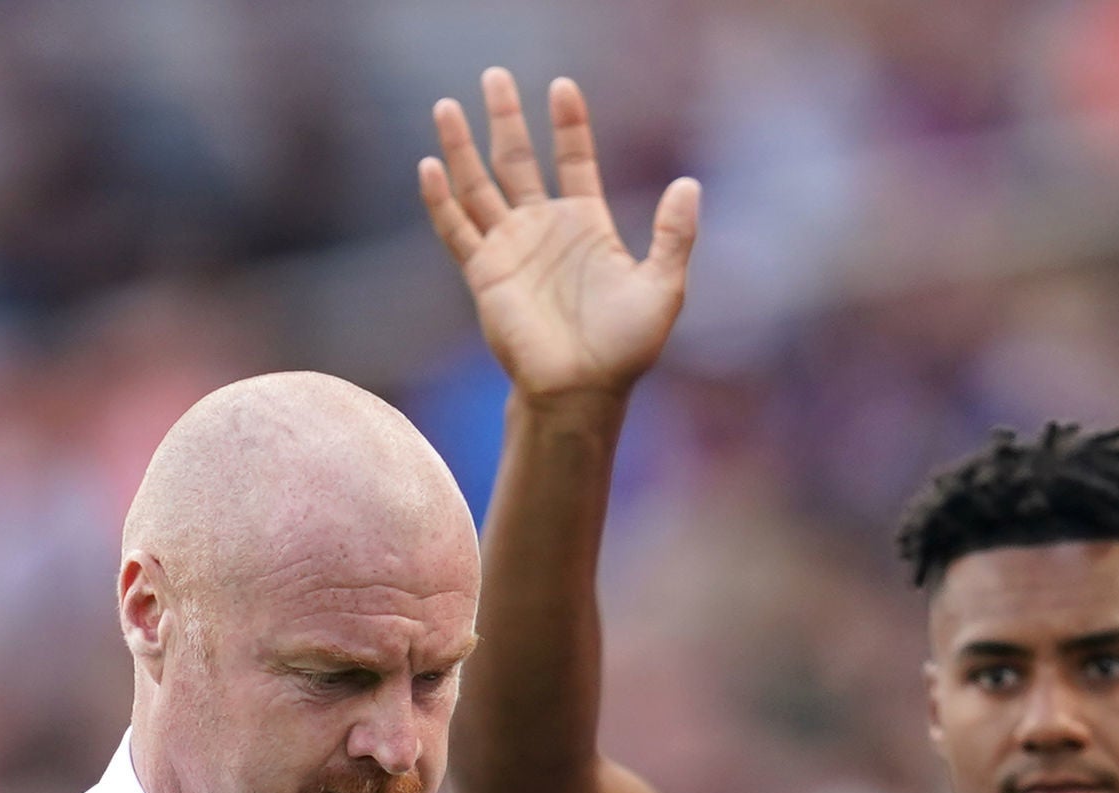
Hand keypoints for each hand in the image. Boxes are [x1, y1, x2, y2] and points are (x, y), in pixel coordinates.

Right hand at [420, 70, 699, 405]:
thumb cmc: (625, 348)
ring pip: (479, 186)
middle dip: (506, 118)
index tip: (562, 87)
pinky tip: (429, 166)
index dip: (568, 124)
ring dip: (461, 147)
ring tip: (447, 106)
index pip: (573, 160)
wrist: (581, 391)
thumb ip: (674, 235)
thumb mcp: (664, 286)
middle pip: (517, 160)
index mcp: (586, 225)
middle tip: (494, 76)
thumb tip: (689, 184)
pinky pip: (458, 230)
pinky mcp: (485, 274)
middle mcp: (543, 230)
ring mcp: (510, 249)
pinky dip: (442, 200)